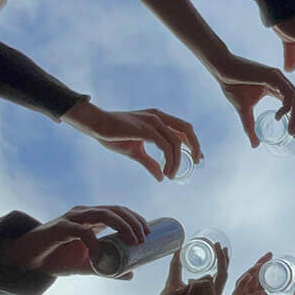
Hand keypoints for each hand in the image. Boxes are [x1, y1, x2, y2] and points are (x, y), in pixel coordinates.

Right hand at [1, 205, 149, 276]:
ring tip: (134, 241)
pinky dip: (93, 242)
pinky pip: (81, 231)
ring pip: (102, 214)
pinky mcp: (59, 227)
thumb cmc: (58, 258)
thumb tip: (132, 275)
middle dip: (133, 222)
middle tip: (145, 238)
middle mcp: (84, 213)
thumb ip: (107, 268)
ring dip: (122, 226)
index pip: (119, 211)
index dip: (136, 218)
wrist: (29, 260)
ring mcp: (72, 218)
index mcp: (92, 218)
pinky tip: (99, 254)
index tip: (149, 232)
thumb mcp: (87, 265)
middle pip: (115, 210)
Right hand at [63, 101, 200, 180]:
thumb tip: (161, 178)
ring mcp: (153, 121)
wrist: (96, 125)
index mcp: (157, 118)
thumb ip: (150, 163)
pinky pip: (166, 146)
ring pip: (176, 141)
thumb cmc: (113, 136)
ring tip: (171, 175)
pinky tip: (165, 172)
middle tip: (198, 162)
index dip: (192, 142)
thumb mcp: (135, 152)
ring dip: (177, 161)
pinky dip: (169, 160)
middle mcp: (158, 117)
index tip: (198, 158)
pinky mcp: (146, 129)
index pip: (182, 128)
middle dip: (195, 146)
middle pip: (187, 129)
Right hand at [214, 52, 294, 147]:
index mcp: (276, 88)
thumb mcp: (244, 111)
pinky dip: (286, 106)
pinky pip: (287, 92)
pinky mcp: (273, 75)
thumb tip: (255, 146)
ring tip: (291, 131)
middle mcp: (280, 82)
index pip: (293, 105)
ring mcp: (278, 77)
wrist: (222, 70)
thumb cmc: (232, 86)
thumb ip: (250, 127)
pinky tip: (279, 116)